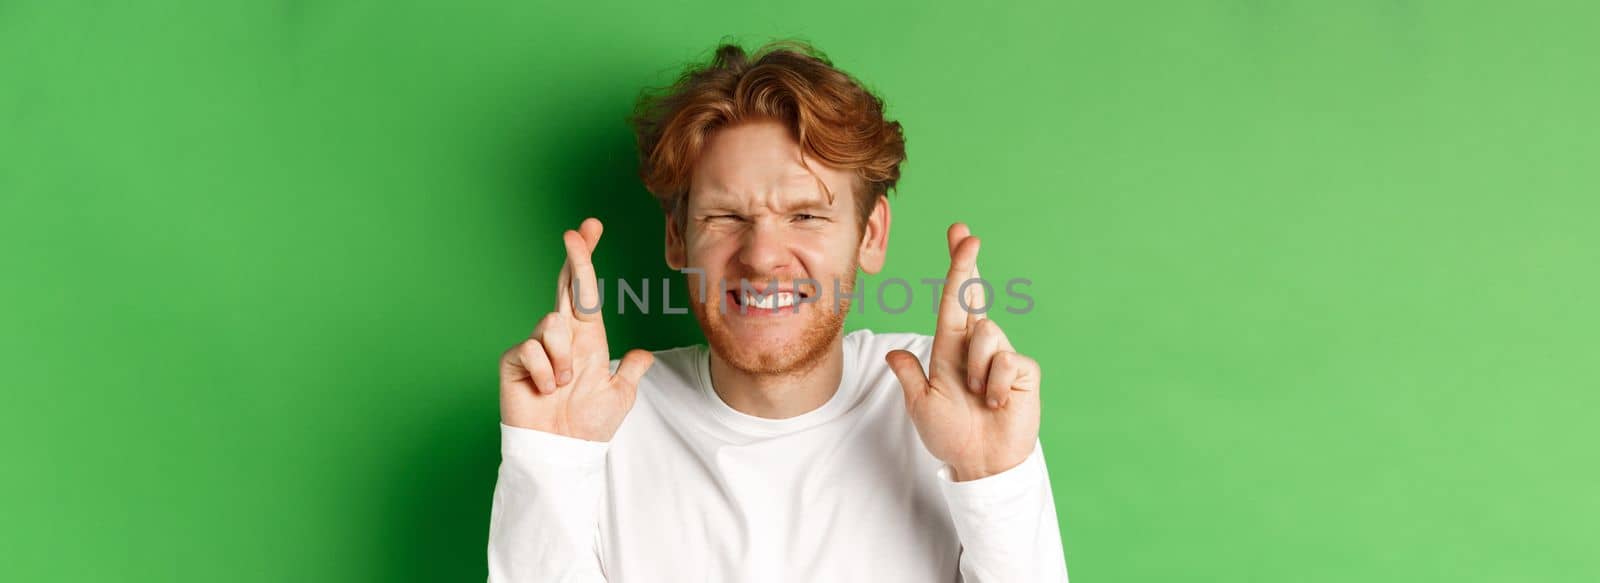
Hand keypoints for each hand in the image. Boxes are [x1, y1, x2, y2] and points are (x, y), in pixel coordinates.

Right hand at [498, 218, 653, 441]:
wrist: (562, 451)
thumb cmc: (588, 426)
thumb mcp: (621, 396)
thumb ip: (632, 371)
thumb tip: (644, 355)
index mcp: (588, 338)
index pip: (586, 292)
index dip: (587, 261)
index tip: (590, 229)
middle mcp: (562, 336)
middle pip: (565, 287)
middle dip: (575, 258)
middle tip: (577, 231)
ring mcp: (536, 346)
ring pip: (553, 324)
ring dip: (565, 360)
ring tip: (564, 386)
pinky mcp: (515, 361)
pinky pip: (533, 350)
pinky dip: (547, 375)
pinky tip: (545, 392)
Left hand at [886, 223, 1042, 480]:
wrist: (981, 463)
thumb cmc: (952, 434)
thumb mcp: (921, 404)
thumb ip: (909, 375)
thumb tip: (892, 352)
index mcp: (951, 348)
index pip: (954, 301)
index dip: (958, 267)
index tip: (960, 235)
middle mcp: (978, 345)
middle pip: (974, 296)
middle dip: (968, 264)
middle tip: (968, 236)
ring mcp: (1003, 355)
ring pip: (986, 333)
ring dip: (976, 369)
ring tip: (978, 397)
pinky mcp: (1024, 370)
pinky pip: (1006, 360)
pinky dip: (995, 385)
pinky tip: (997, 403)